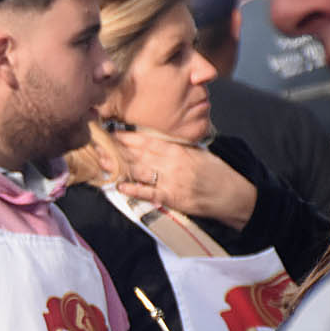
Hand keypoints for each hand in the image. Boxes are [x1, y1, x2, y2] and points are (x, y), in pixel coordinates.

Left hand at [111, 132, 257, 230]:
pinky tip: (119, 185)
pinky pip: (149, 193)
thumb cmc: (216, 173)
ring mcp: (171, 180)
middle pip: (138, 154)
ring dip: (119, 167)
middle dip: (115, 150)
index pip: (146, 140)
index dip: (125, 137)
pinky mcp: (172, 198)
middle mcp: (172, 162)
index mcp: (178, 149)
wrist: (233, 194)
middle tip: (96, 145)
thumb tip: (155, 141)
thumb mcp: (198, 152)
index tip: (109, 132)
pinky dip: (133, 189)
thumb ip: (176, 147)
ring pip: (139, 171)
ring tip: (101, 163)